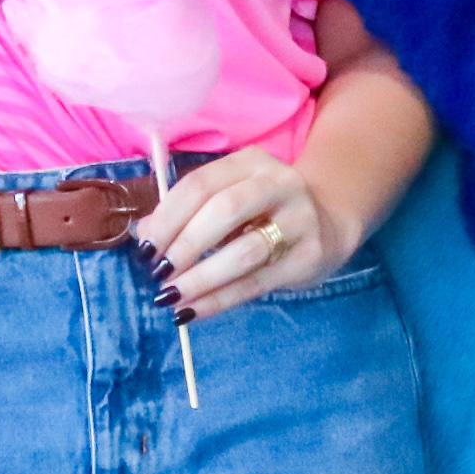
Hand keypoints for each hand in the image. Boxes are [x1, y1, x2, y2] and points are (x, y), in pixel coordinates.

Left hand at [138, 147, 343, 323]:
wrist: (330, 219)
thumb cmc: (263, 208)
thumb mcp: (230, 194)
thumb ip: (188, 209)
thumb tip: (144, 233)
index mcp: (250, 162)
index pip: (201, 184)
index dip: (168, 216)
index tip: (146, 247)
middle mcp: (278, 184)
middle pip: (223, 211)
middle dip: (185, 244)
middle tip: (159, 271)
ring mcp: (298, 220)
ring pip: (243, 252)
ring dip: (201, 278)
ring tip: (171, 295)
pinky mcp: (307, 257)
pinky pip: (256, 283)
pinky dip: (220, 299)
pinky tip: (193, 310)